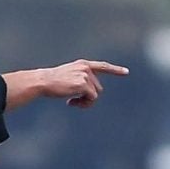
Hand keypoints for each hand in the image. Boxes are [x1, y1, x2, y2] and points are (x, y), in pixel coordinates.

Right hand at [4, 59, 129, 110]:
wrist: (43, 81)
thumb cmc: (52, 82)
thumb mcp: (68, 77)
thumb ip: (81, 80)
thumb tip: (91, 95)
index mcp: (83, 64)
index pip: (102, 66)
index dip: (115, 70)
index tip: (126, 72)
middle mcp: (86, 68)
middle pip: (98, 88)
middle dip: (88, 97)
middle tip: (73, 101)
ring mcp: (86, 75)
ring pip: (95, 94)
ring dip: (85, 101)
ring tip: (71, 102)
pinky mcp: (84, 84)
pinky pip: (91, 99)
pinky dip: (83, 104)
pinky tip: (70, 102)